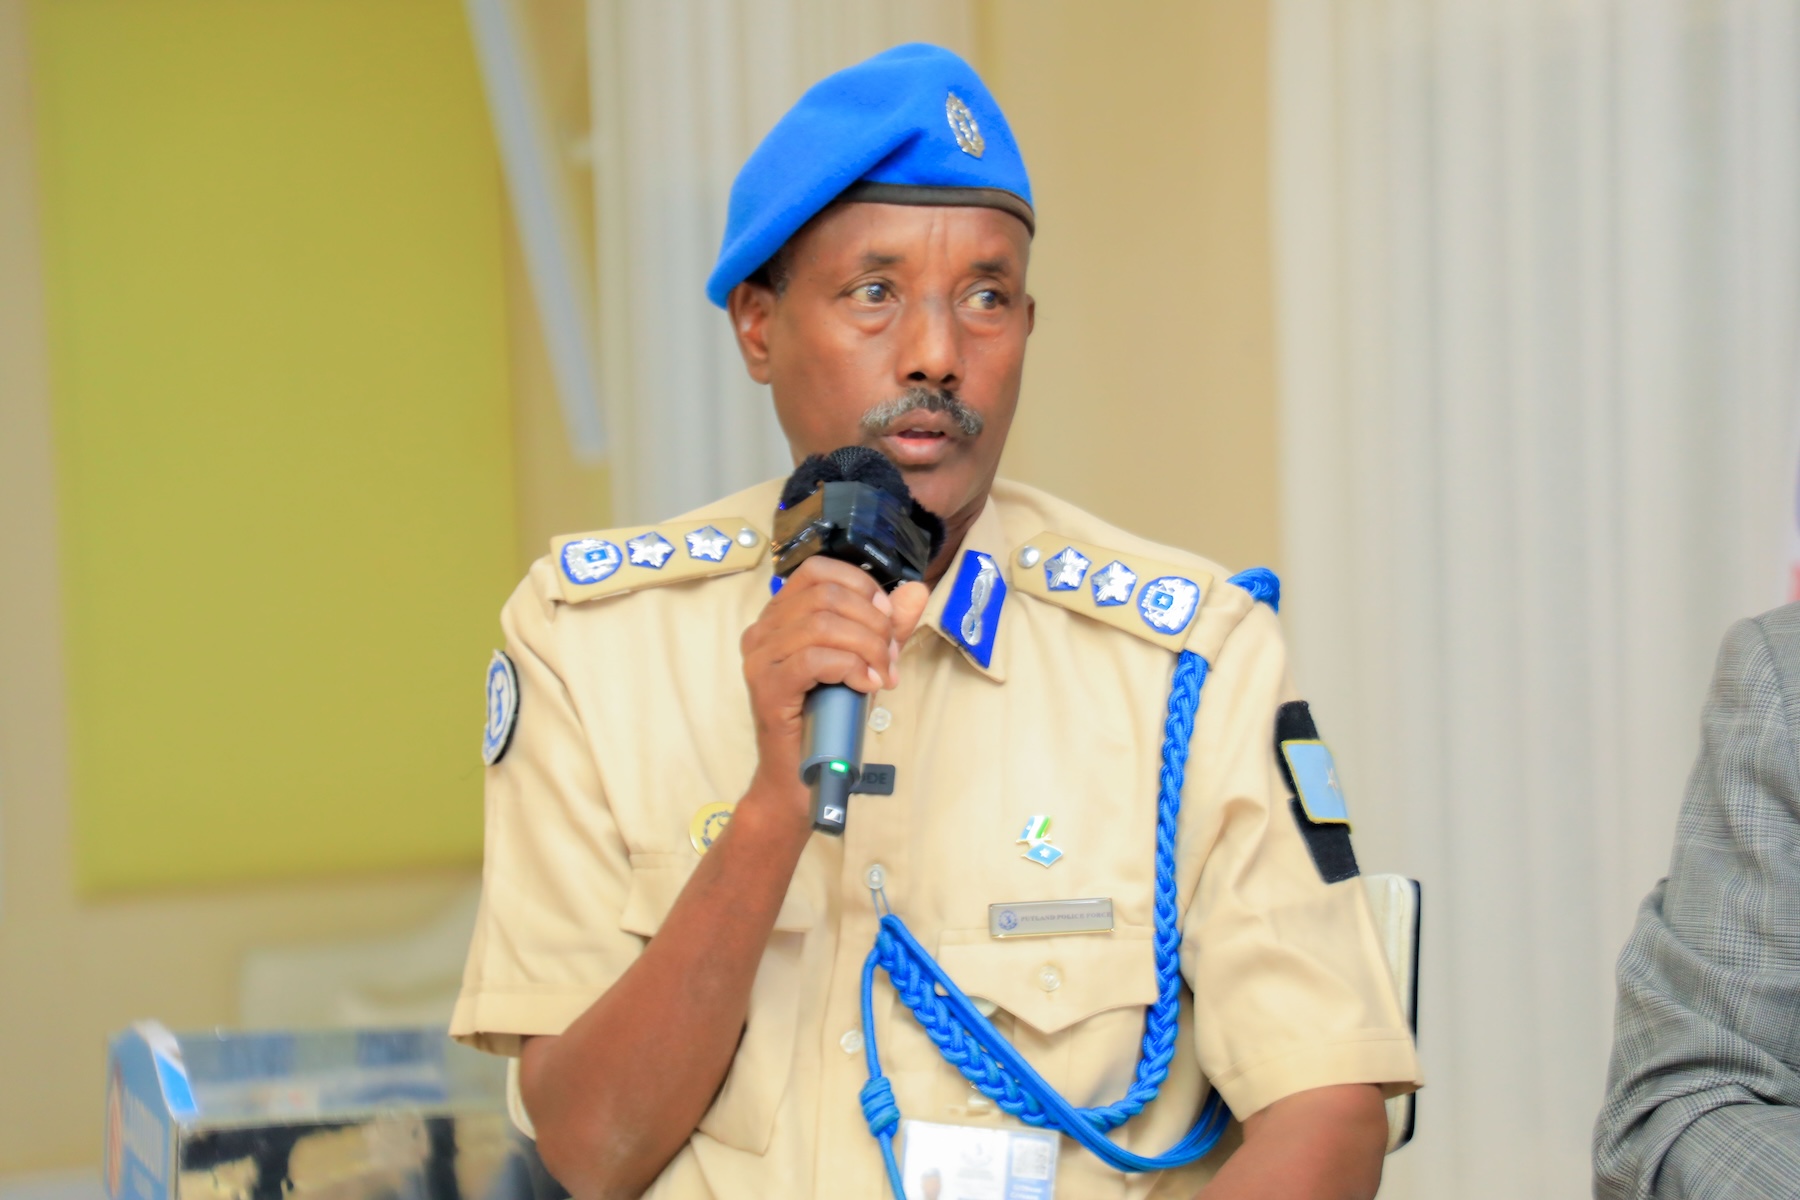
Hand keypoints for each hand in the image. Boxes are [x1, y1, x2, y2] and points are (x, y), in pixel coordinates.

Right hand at [740, 557, 928, 815]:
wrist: (800, 776)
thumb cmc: (828, 718)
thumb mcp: (864, 662)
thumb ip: (888, 626)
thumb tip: (915, 590)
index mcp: (780, 615)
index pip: (818, 570)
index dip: (862, 586)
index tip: (887, 619)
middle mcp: (762, 630)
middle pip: (826, 595)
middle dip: (872, 623)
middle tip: (889, 657)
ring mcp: (760, 659)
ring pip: (822, 625)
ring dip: (866, 647)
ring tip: (881, 675)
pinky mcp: (768, 688)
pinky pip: (814, 659)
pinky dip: (850, 667)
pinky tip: (866, 686)